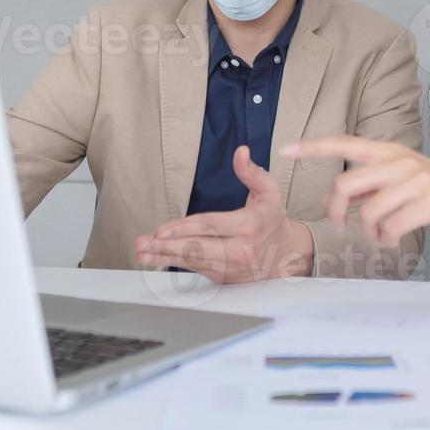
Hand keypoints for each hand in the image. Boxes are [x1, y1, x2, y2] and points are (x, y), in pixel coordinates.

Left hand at [135, 146, 314, 282]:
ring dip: (165, 257)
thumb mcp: (268, 191)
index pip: (210, 227)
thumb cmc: (272, 219)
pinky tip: (156, 260)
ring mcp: (231, 267)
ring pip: (194, 262)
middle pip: (198, 248)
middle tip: (143, 244)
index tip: (160, 231)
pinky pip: (197, 270)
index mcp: (249, 226)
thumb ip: (251, 172)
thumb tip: (240, 152)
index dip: (183, 229)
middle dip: (167, 247)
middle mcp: (239, 250)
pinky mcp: (225, 277)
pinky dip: (175, 264)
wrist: (287, 254)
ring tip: (142, 253)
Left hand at [282, 135, 429, 248]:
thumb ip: (370, 185)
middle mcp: (401, 160)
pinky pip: (391, 227)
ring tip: (380, 237)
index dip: (312, 147)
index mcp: (390, 151)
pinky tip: (394, 240)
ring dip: (369, 233)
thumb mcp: (403, 180)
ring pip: (368, 211)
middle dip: (336, 211)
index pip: (344, 143)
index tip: (284, 149)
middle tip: (343, 226)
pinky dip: (387, 240)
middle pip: (345, 183)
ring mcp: (417, 180)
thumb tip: (335, 199)